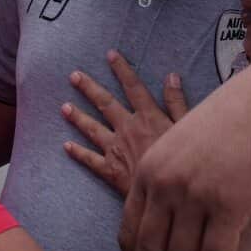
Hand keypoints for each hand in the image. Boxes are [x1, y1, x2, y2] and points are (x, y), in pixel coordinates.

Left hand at [62, 51, 187, 194]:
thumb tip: (172, 76)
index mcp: (147, 116)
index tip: (111, 55)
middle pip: (104, 103)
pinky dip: (77, 152)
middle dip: (88, 88)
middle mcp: (127, 128)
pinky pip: (89, 159)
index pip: (133, 86)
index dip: (121, 69)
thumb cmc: (181, 161)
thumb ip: (177, 101)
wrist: (167, 195)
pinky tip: (66, 146)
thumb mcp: (187, 128)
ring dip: (77, 116)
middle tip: (74, 75)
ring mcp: (115, 149)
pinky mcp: (109, 169)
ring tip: (64, 106)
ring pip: (92, 128)